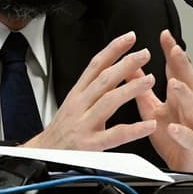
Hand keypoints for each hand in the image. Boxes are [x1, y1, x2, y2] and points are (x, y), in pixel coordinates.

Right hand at [22, 31, 156, 150]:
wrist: (43, 156)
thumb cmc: (62, 130)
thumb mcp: (73, 103)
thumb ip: (91, 87)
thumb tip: (112, 68)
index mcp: (78, 93)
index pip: (96, 65)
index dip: (113, 49)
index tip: (130, 38)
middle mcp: (80, 105)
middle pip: (104, 79)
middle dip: (125, 64)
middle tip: (144, 53)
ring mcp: (84, 123)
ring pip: (108, 102)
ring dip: (130, 89)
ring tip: (149, 80)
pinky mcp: (89, 144)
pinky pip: (114, 135)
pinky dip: (133, 130)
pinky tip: (149, 125)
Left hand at [128, 30, 192, 171]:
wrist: (192, 166)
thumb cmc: (174, 137)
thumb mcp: (154, 109)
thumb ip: (143, 88)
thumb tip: (131, 67)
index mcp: (178, 98)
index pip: (176, 70)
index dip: (172, 53)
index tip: (165, 35)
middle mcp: (188, 108)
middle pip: (188, 82)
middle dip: (183, 65)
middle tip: (175, 50)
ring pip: (192, 107)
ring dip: (183, 94)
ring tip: (173, 83)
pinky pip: (189, 138)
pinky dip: (181, 132)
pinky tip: (173, 127)